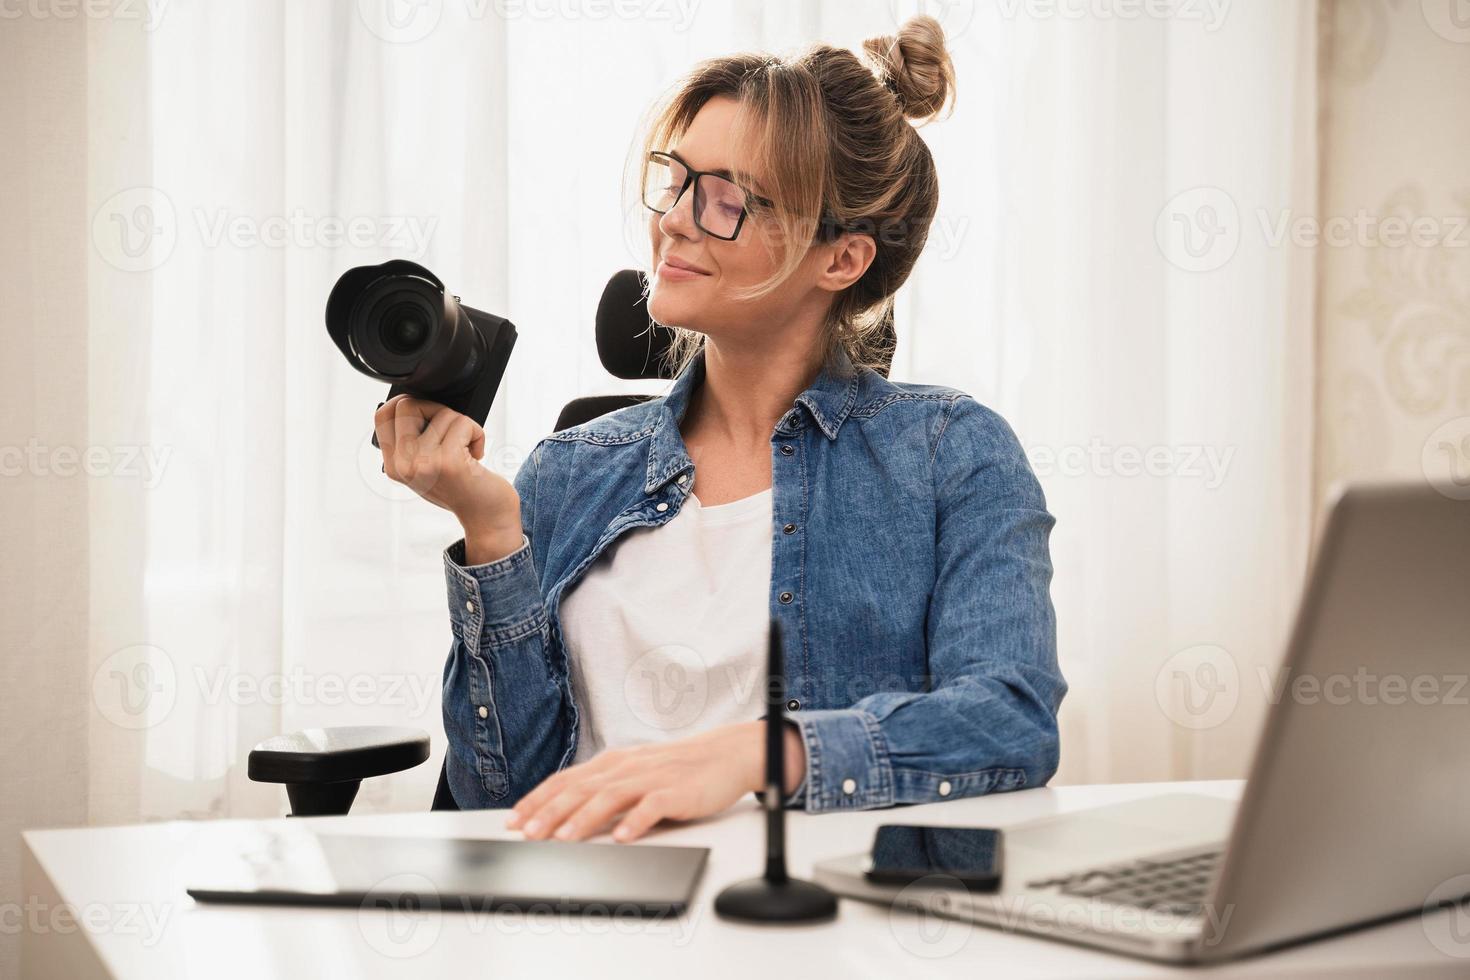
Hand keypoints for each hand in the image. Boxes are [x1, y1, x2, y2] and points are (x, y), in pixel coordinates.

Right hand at [373, 395, 521, 557]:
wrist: (487, 518)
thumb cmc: (463, 486)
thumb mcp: (428, 464)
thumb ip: (415, 439)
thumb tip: (418, 399)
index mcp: (393, 465)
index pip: (382, 415)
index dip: (404, 402)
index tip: (427, 410)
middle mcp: (402, 465)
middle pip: (408, 405)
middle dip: (437, 409)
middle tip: (454, 431)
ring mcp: (423, 463)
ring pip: (443, 413)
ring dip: (464, 426)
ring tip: (468, 450)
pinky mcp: (448, 462)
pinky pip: (463, 423)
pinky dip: (477, 433)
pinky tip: (478, 454)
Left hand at [506, 721, 806, 842]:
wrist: (724, 754)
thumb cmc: (676, 769)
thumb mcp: (634, 772)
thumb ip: (604, 787)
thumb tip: (565, 811)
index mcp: (612, 763)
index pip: (566, 780)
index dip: (538, 799)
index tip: (514, 819)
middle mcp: (627, 767)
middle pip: (582, 789)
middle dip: (550, 812)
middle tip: (527, 833)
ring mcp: (651, 778)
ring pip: (611, 797)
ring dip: (584, 818)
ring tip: (564, 839)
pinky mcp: (676, 791)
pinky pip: (653, 807)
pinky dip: (636, 822)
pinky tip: (623, 837)